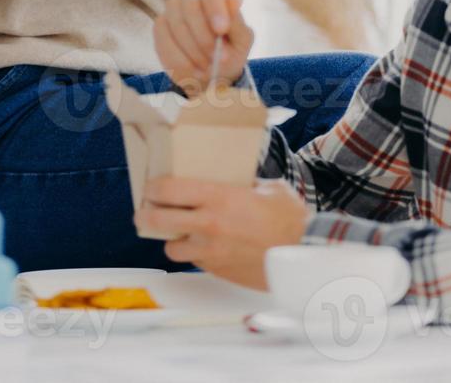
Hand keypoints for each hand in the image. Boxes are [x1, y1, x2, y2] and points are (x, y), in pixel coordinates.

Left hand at [135, 177, 309, 290]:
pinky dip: (195, 254)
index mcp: (218, 197)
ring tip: (179, 232)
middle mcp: (208, 224)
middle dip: (145, 214)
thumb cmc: (290, 219)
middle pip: (156, 220)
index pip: (167, 190)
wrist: (305, 253)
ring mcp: (211, 250)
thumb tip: (230, 181)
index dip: (152, 188)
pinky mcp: (218, 270)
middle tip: (146, 210)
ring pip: (171, 247)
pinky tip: (206, 246)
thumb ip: (241, 185)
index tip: (151, 187)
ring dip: (172, 239)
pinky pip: (195, 261)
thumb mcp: (267, 188)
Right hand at [152, 0, 253, 93]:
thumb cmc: (231, 51)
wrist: (214, 74)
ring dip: (193, 50)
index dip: (214, 6)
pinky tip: (192, 69)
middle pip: (189, 3)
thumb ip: (237, 22)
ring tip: (207, 66)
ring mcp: (173, 10)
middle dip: (203, 33)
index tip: (221, 30)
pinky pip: (163, 40)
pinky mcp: (160, 27)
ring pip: (176, 22)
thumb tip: (233, 0)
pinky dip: (179, 59)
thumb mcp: (242, 40)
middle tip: (216, 57)